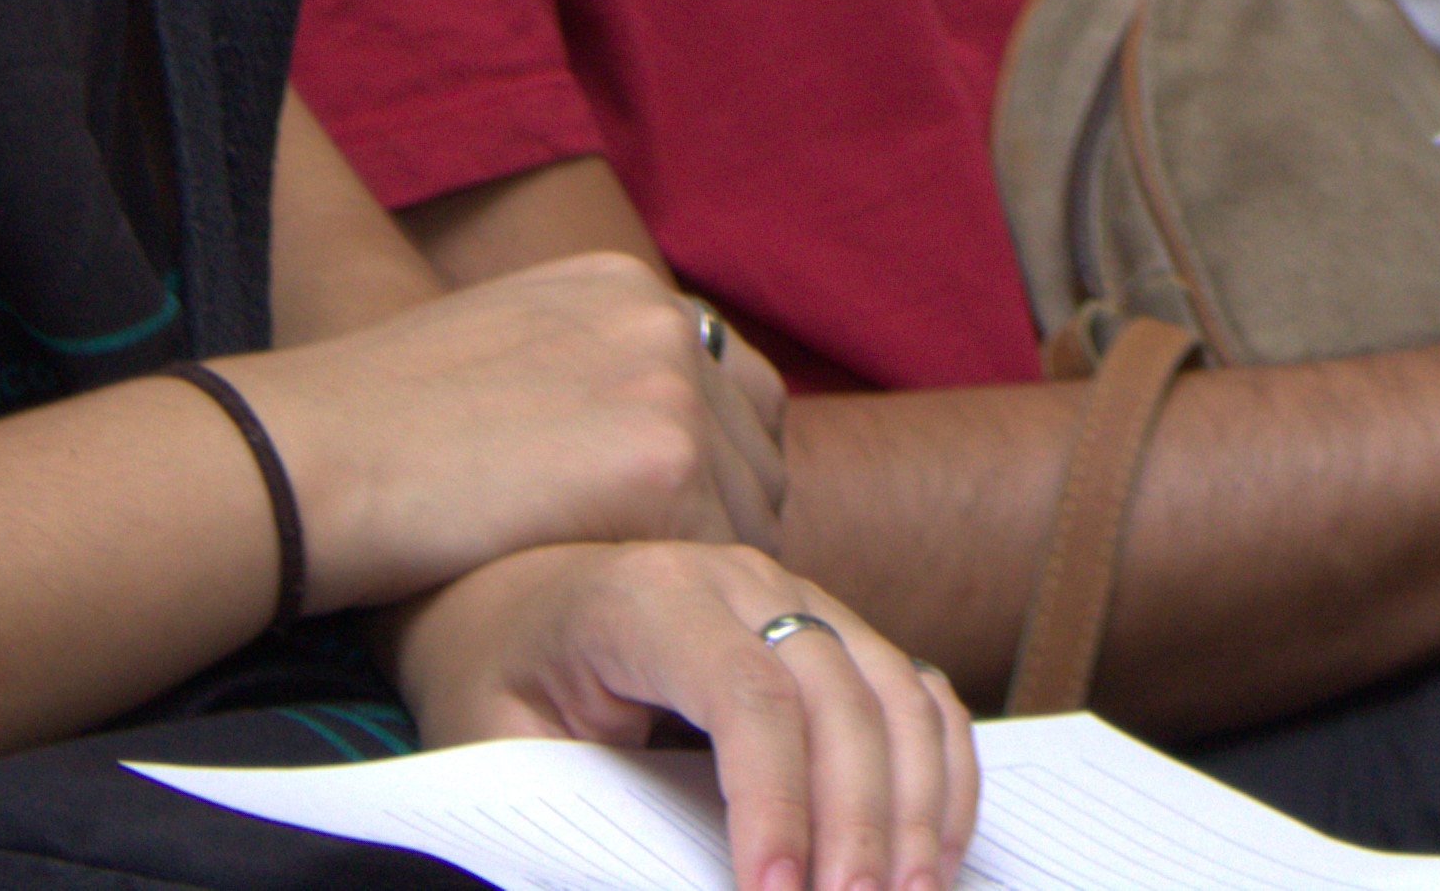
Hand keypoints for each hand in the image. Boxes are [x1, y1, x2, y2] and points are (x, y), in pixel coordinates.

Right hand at [258, 251, 791, 605]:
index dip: (708, 467)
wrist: (312, 455)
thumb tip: (622, 438)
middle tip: (648, 580)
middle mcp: (661, 316)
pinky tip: (607, 608)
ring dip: (697, 560)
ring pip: (747, 507)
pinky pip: (716, 553)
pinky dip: (674, 592)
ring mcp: (671, 382)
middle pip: (753, 447)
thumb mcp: (497, 354)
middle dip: (715, 516)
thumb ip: (577, 373)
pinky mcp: (664, 460)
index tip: (663, 527)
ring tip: (617, 599)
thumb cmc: (374, 432)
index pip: (728, 387)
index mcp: (622, 287)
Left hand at [389, 543, 976, 890]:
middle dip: (861, 822)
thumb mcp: (497, 744)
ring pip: (897, 689)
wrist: (502, 596)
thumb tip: (648, 872)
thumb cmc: (497, 675)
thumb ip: (568, 804)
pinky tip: (933, 852)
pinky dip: (943, 770)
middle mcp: (742, 579)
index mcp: (651, 597)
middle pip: (840, 695)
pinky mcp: (833, 627)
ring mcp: (800, 595)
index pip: (748, 698)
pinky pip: (917, 688)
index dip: (777, 805)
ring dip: (918, 805)